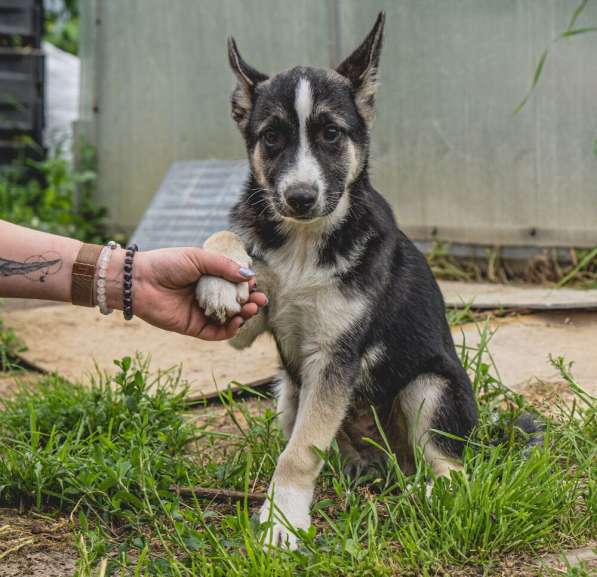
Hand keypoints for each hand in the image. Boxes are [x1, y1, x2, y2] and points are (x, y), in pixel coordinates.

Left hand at [111, 247, 266, 339]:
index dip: (247, 285)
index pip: (235, 284)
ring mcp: (202, 312)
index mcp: (209, 277)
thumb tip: (250, 275)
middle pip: (236, 303)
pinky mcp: (194, 327)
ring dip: (244, 316)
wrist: (139, 281)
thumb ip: (224, 266)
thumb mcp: (199, 258)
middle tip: (260, 299)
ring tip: (251, 308)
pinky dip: (230, 330)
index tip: (254, 283)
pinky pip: (216, 333)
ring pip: (229, 319)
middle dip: (250, 302)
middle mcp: (208, 296)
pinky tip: (237, 321)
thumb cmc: (167, 264)